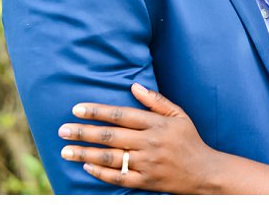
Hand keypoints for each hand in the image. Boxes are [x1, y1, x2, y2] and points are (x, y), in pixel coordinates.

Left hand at [58, 83, 223, 193]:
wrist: (205, 172)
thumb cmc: (189, 141)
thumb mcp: (179, 115)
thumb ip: (156, 101)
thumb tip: (133, 86)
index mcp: (157, 124)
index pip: (121, 115)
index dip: (97, 111)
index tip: (77, 109)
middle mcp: (150, 143)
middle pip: (110, 136)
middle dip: (83, 132)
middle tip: (62, 130)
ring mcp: (147, 164)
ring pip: (110, 158)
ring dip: (84, 154)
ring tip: (65, 151)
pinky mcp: (146, 181)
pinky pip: (118, 177)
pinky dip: (100, 173)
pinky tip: (86, 166)